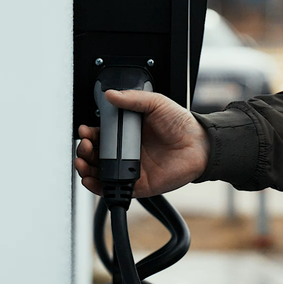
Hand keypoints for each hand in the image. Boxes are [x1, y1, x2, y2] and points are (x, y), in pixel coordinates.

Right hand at [74, 90, 208, 198]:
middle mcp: (126, 151)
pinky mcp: (137, 184)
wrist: (200, 145)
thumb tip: (111, 94)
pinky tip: (91, 179)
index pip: (100, 135)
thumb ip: (132, 99)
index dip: (89, 134)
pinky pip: (113, 188)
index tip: (84, 131)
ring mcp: (130, 168)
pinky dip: (98, 187)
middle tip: (85, 146)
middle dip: (84, 151)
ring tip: (83, 162)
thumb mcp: (155, 103)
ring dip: (86, 168)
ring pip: (100, 172)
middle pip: (96, 155)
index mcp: (127, 132)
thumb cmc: (181, 124)